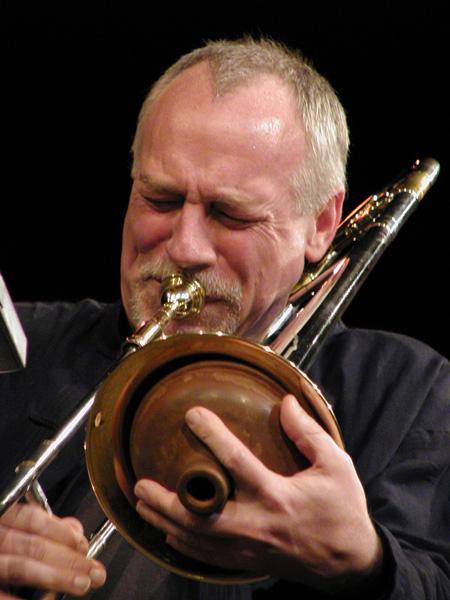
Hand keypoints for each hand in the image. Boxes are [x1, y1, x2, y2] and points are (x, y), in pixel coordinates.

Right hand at [0, 503, 105, 597]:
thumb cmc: (0, 546)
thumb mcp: (15, 530)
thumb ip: (45, 528)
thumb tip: (75, 529)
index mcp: (0, 520)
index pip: (31, 518)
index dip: (61, 531)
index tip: (83, 545)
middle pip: (32, 545)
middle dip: (69, 558)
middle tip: (94, 570)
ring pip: (21, 567)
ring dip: (57, 576)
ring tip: (82, 584)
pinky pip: (2, 595)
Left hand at [134, 394, 382, 593]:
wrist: (350, 563)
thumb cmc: (342, 510)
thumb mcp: (336, 465)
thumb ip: (308, 433)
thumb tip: (286, 402)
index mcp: (277, 495)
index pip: (236, 461)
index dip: (211, 435)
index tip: (191, 414)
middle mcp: (257, 523)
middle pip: (200, 515)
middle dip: (166, 501)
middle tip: (140, 483)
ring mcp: (249, 548)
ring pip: (197, 539)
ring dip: (165, 521)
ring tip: (141, 504)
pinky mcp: (248, 560)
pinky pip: (207, 556)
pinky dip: (183, 544)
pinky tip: (167, 532)